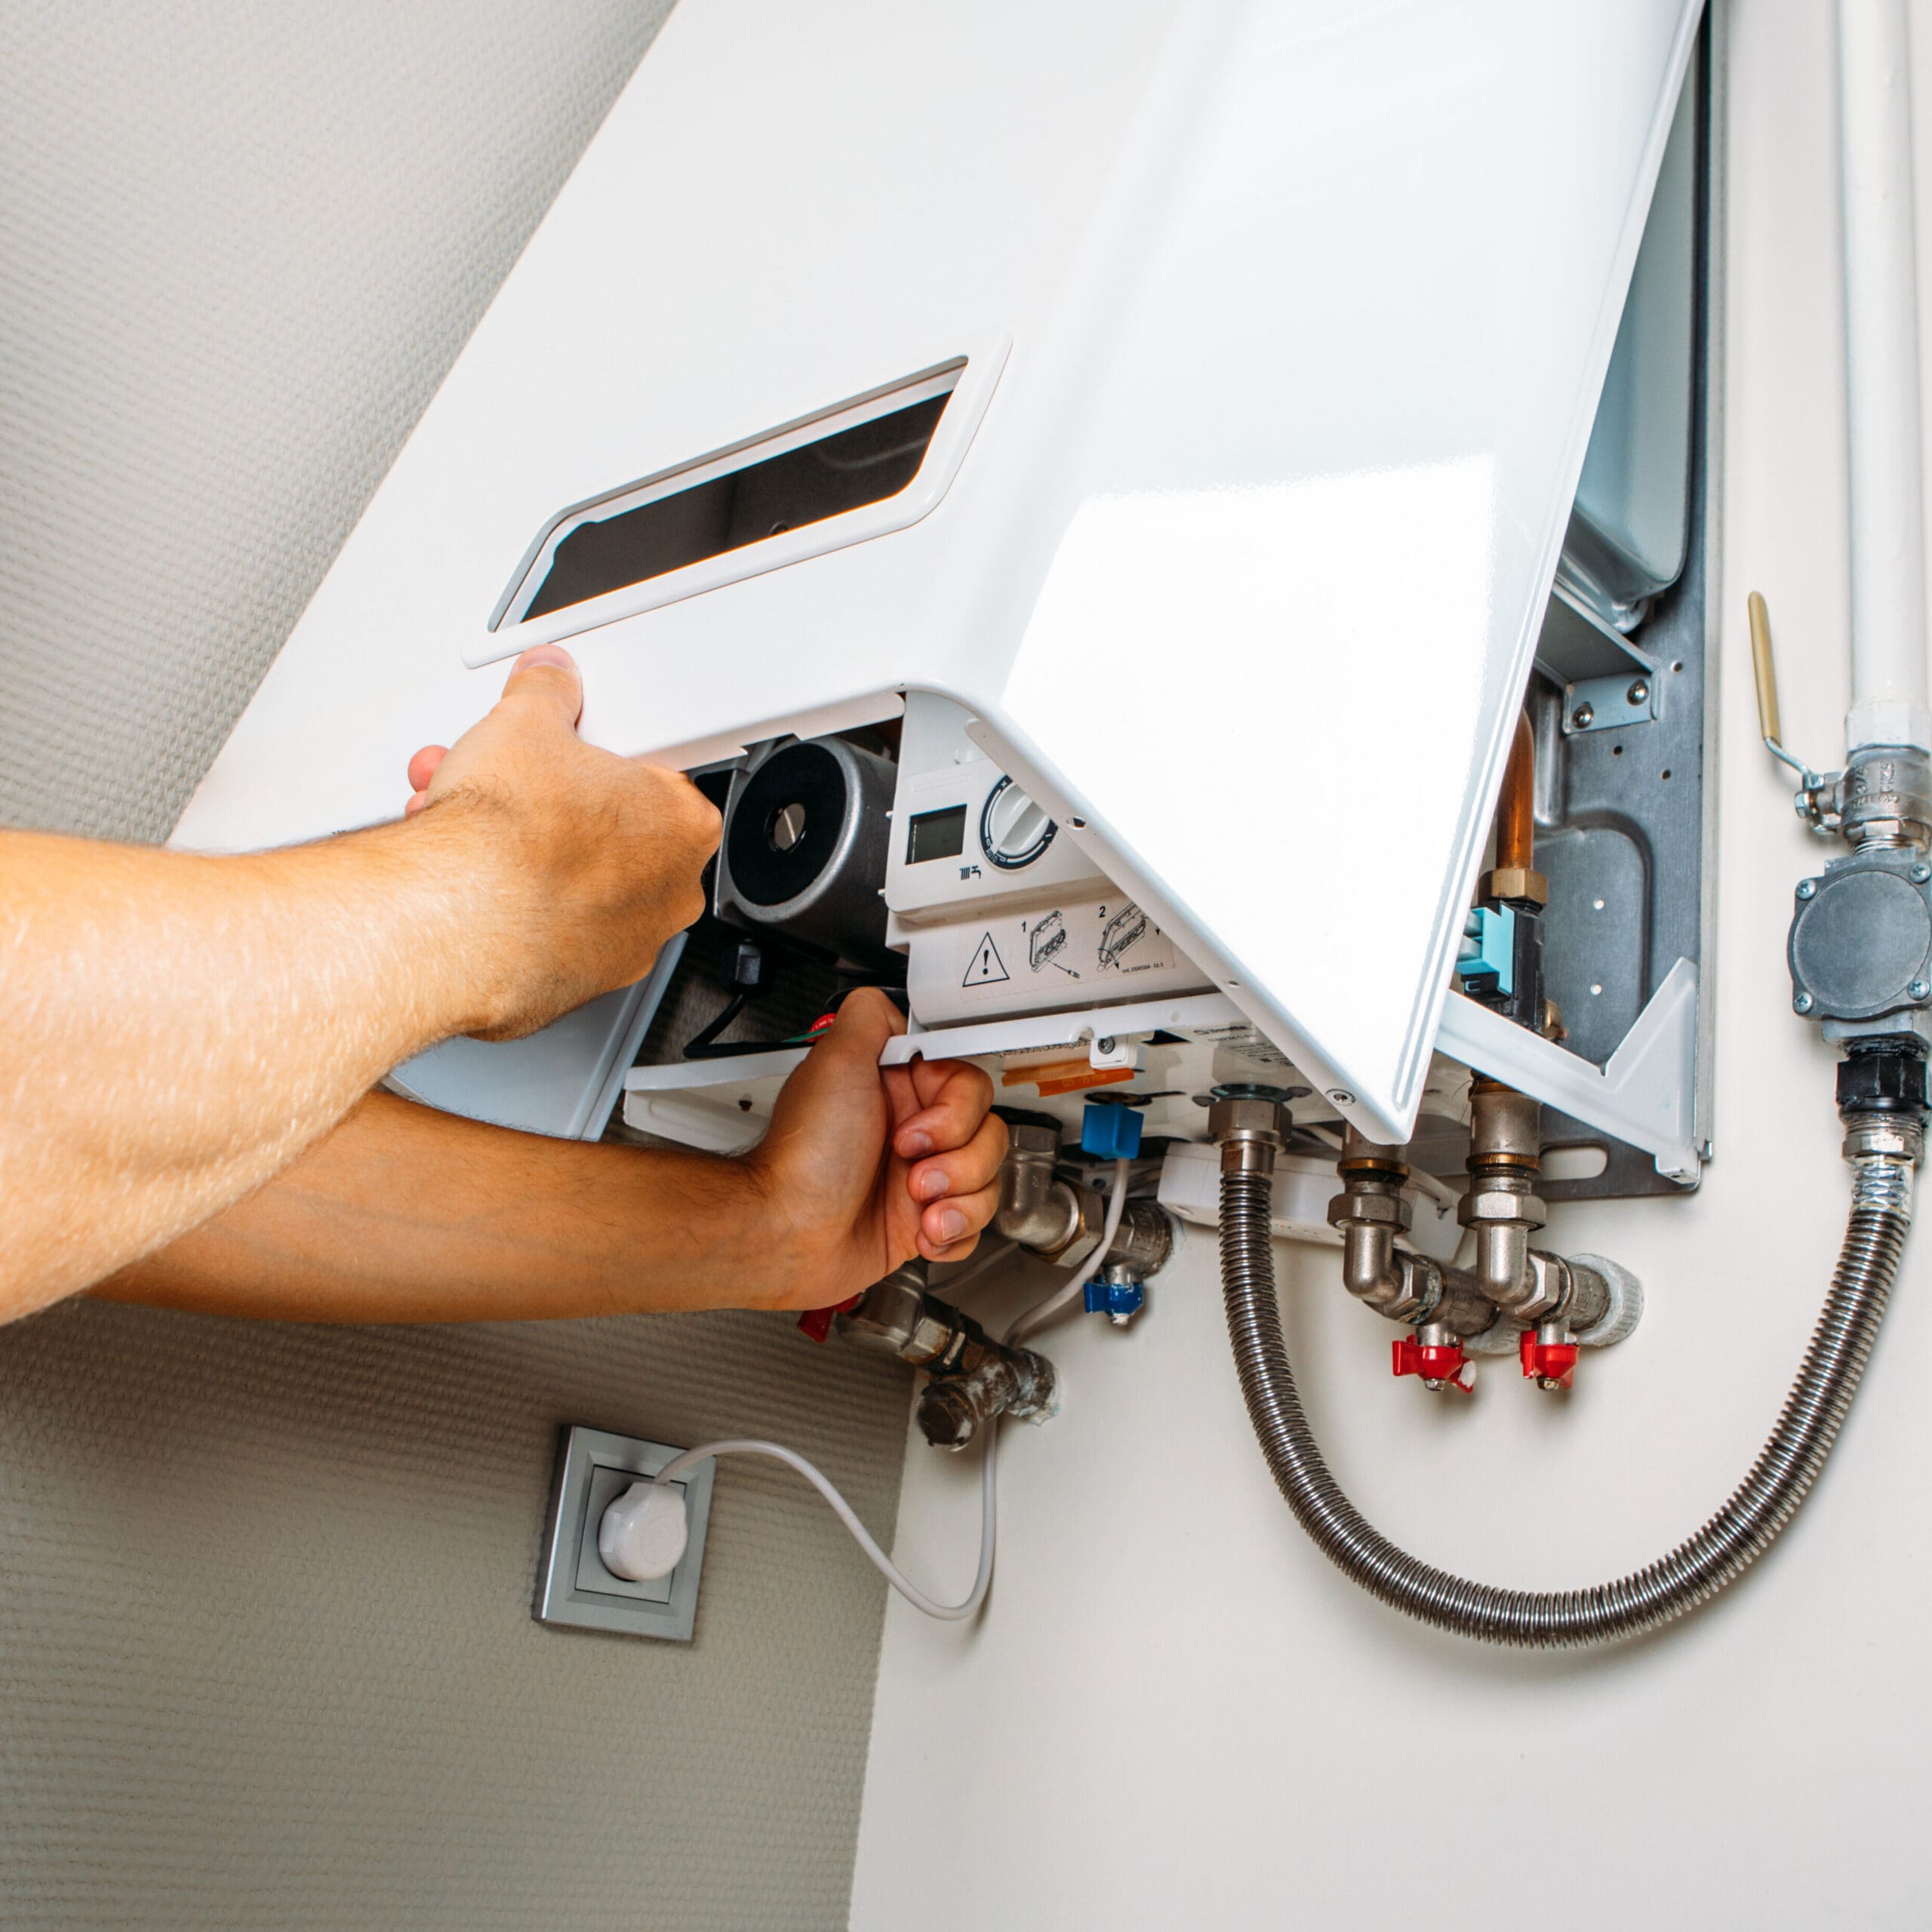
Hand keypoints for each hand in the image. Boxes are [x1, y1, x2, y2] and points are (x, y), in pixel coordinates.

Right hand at [404, 645, 720, 1038]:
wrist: (453, 921)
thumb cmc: (508, 839)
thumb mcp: (526, 723)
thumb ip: (547, 692)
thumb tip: (549, 679)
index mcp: (683, 824)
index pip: (653, 776)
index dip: (596, 759)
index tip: (564, 752)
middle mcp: (668, 895)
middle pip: (607, 832)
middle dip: (547, 804)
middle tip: (502, 786)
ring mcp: (624, 947)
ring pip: (570, 884)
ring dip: (517, 851)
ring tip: (463, 826)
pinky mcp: (573, 986)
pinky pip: (543, 933)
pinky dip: (508, 908)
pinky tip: (467, 880)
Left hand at [745, 989, 1007, 1309]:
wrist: (787, 1233)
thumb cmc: (806, 1157)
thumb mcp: (833, 1061)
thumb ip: (868, 1017)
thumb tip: (892, 1004)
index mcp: (898, 1092)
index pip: (968, 1085)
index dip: (956, 1109)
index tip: (920, 1128)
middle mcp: (915, 1134)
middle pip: (988, 1133)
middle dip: (957, 1158)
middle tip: (910, 1167)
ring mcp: (924, 1181)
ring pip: (988, 1180)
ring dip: (959, 1198)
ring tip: (916, 1205)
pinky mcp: (927, 1225)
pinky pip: (976, 1225)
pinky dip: (955, 1233)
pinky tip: (924, 1234)